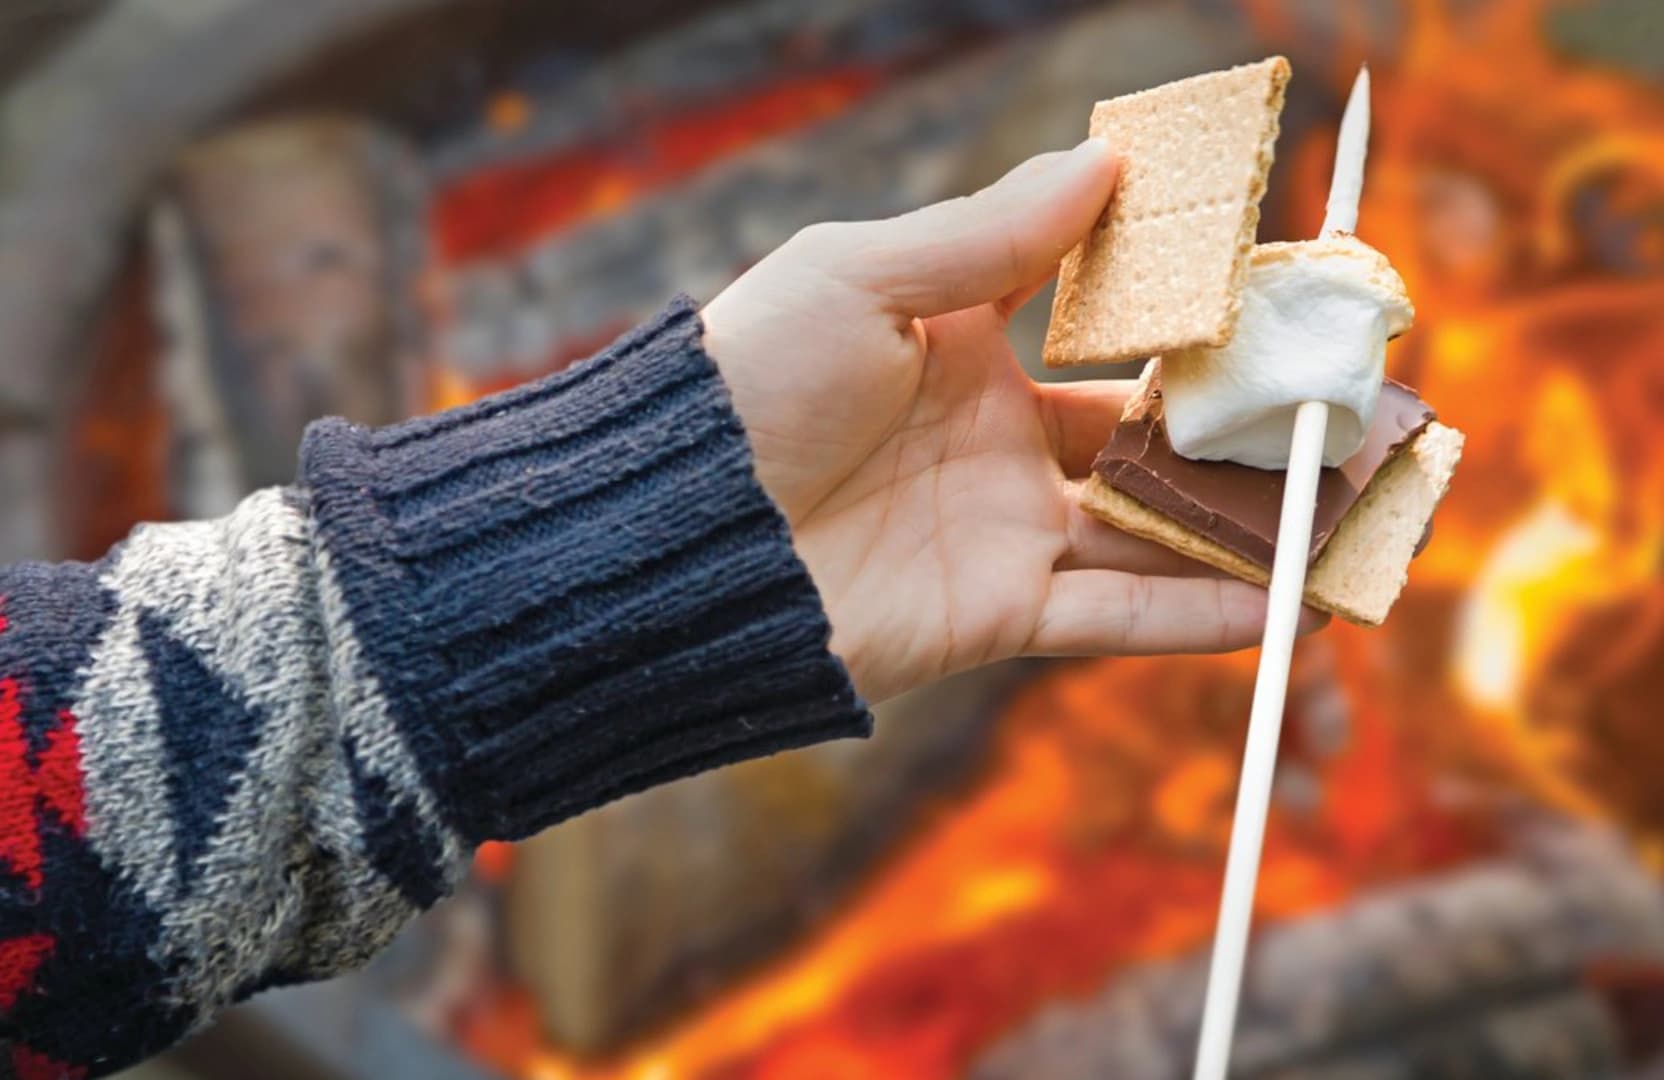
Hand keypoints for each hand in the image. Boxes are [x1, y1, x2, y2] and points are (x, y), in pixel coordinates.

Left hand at [703, 140, 1323, 703]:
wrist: (677, 532)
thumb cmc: (751, 384)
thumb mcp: (862, 278)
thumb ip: (989, 234)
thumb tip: (1104, 161)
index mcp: (961, 347)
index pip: (1098, 323)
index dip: (1180, 308)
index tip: (1274, 287)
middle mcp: (993, 440)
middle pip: (1144, 433)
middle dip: (1237, 427)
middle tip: (1337, 408)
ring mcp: (999, 530)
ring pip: (1150, 527)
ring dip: (1245, 522)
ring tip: (1348, 507)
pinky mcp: (993, 615)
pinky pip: (1117, 615)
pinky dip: (1199, 610)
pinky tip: (1286, 598)